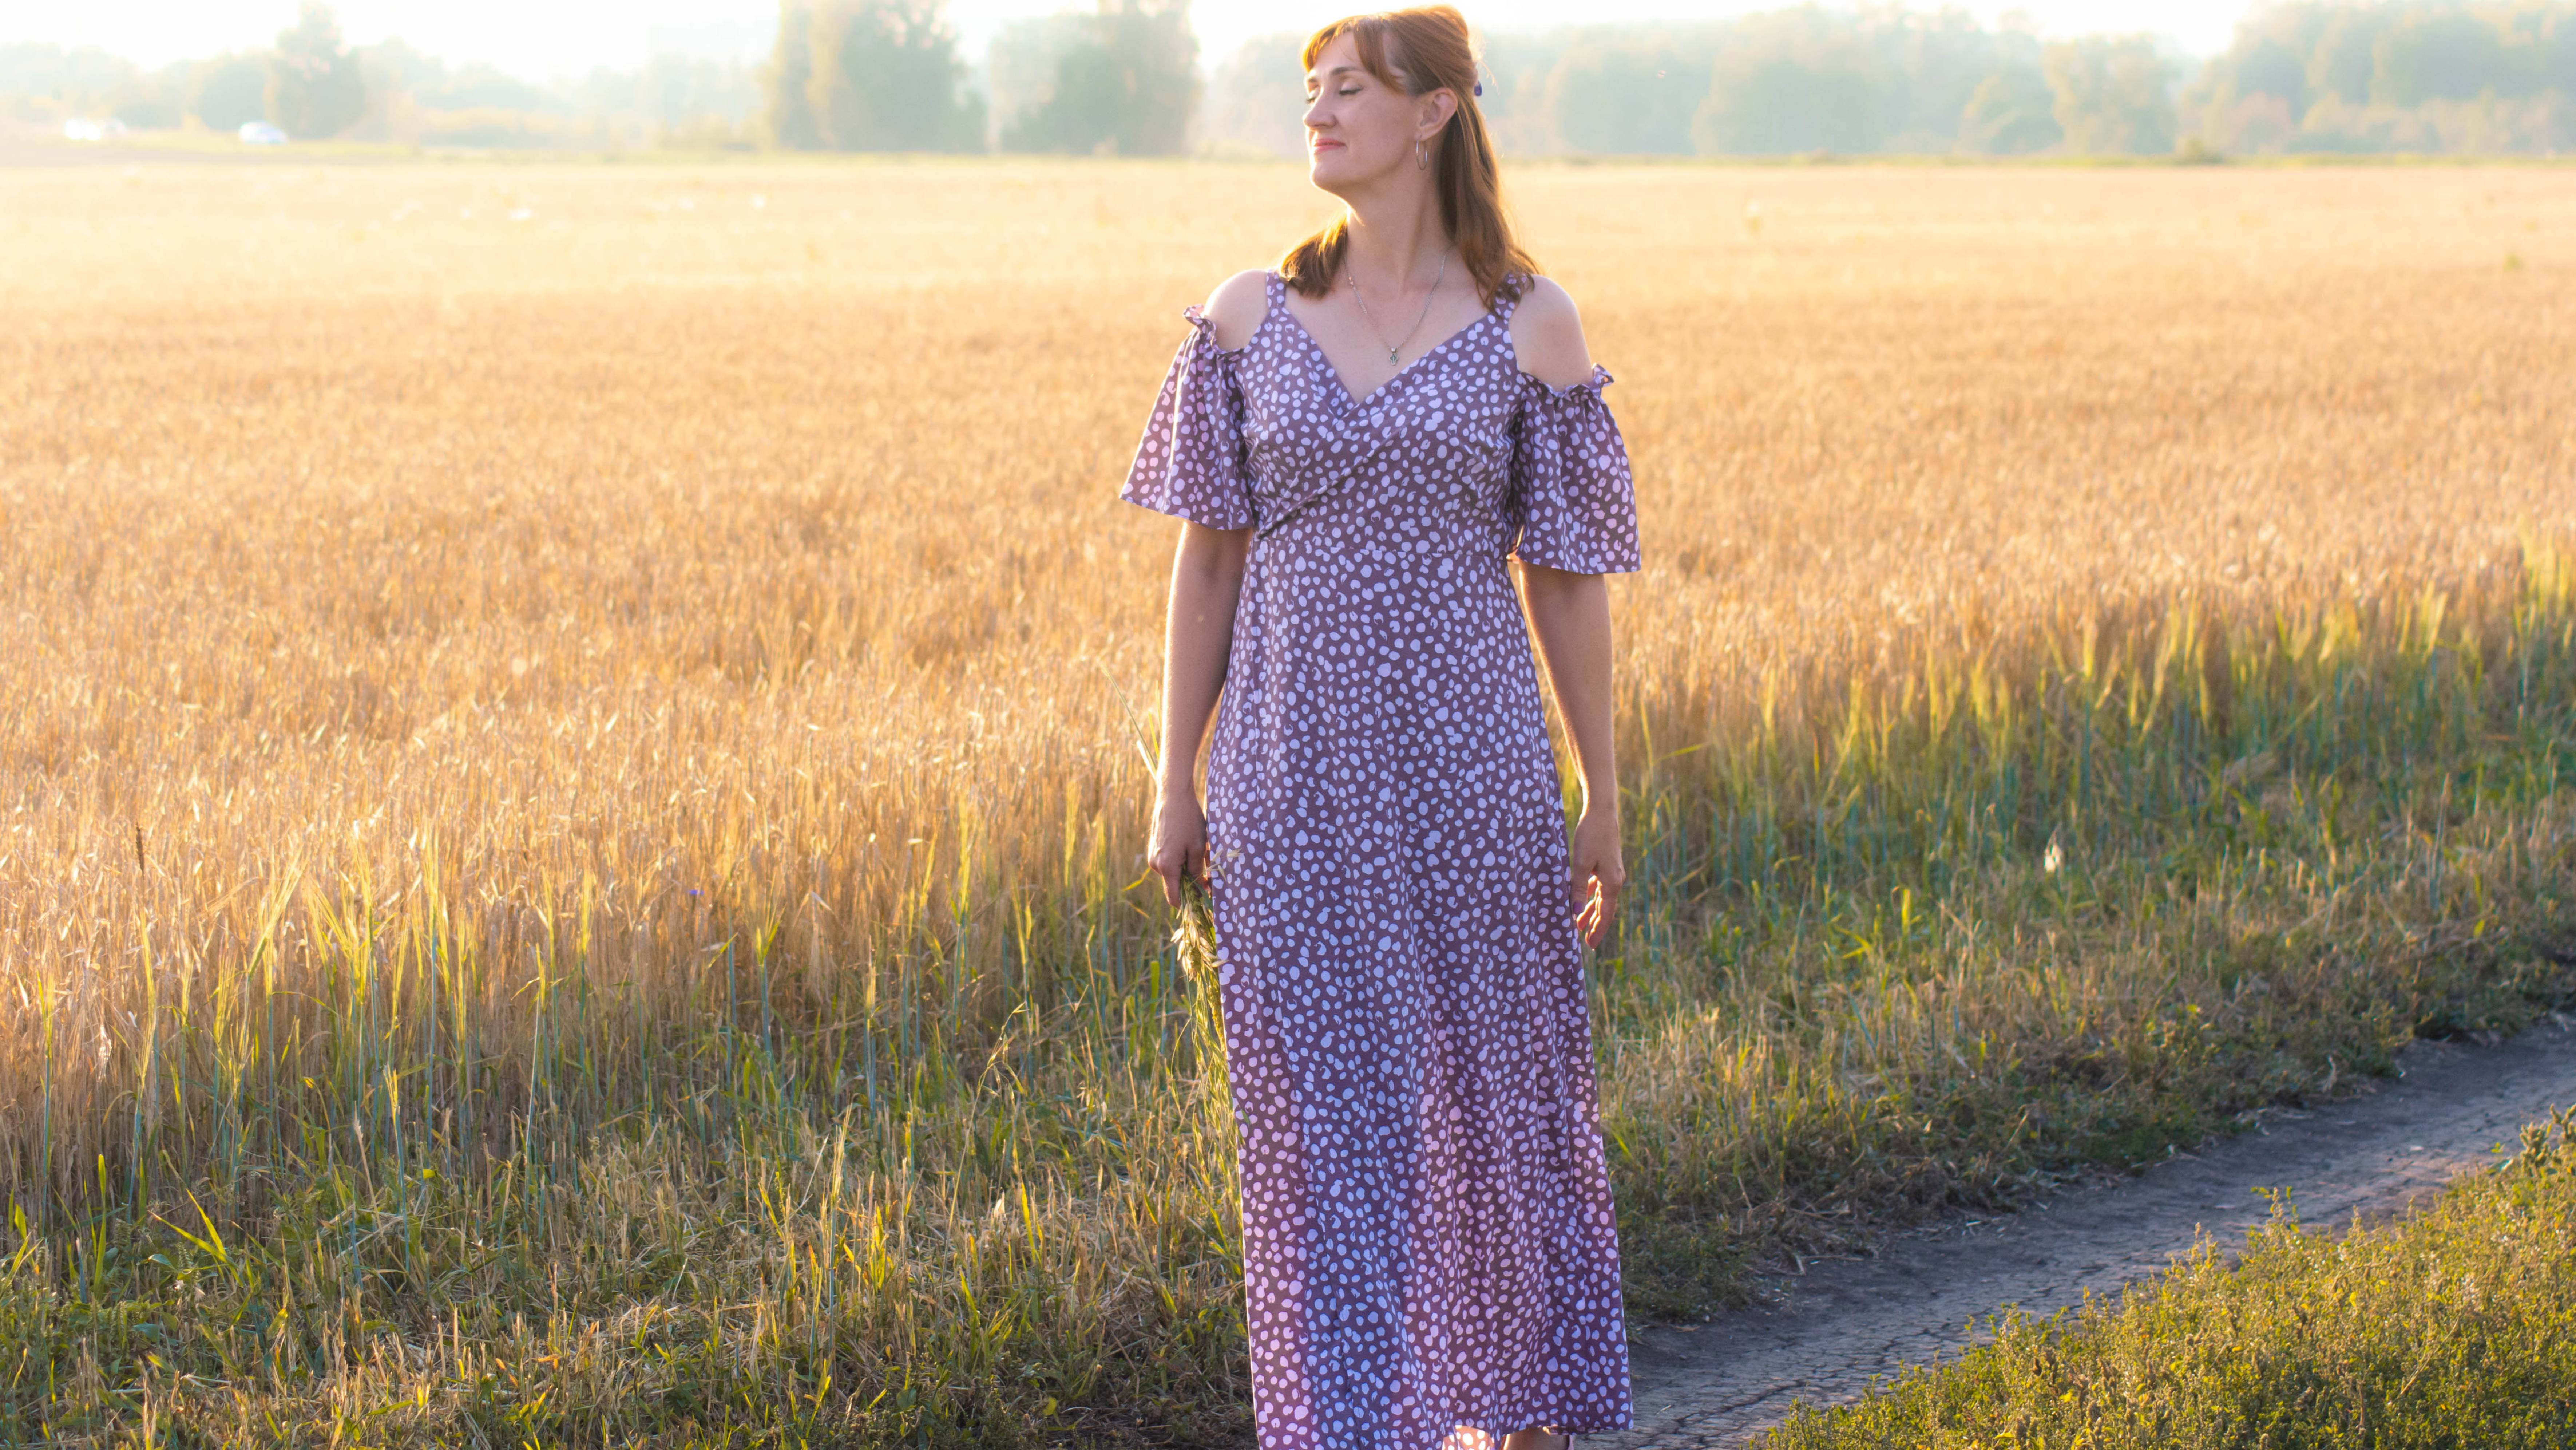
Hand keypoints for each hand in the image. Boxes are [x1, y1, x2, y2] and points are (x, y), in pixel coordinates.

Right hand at [1147, 793, 1209, 908]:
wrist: (1172, 796)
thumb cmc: (1188, 821)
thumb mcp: (1198, 848)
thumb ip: (1197, 871)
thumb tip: (1200, 889)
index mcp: (1166, 867)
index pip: (1174, 898)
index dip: (1189, 903)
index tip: (1203, 902)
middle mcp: (1155, 865)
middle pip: (1174, 885)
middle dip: (1191, 883)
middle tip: (1210, 874)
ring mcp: (1153, 856)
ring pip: (1172, 873)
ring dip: (1186, 869)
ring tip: (1200, 853)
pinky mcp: (1154, 848)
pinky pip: (1168, 862)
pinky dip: (1179, 860)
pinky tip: (1189, 845)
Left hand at [1567, 806, 1624, 948]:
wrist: (1602, 812)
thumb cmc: (1591, 836)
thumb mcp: (1581, 864)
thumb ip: (1577, 890)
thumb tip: (1574, 914)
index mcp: (1612, 883)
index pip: (1606, 914)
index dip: (1598, 930)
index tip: (1590, 946)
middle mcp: (1615, 880)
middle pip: (1605, 909)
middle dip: (1594, 925)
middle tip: (1585, 941)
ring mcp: (1612, 872)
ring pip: (1601, 898)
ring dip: (1590, 911)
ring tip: (1579, 925)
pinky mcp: (1606, 864)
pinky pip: (1598, 886)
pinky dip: (1590, 895)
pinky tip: (1581, 901)